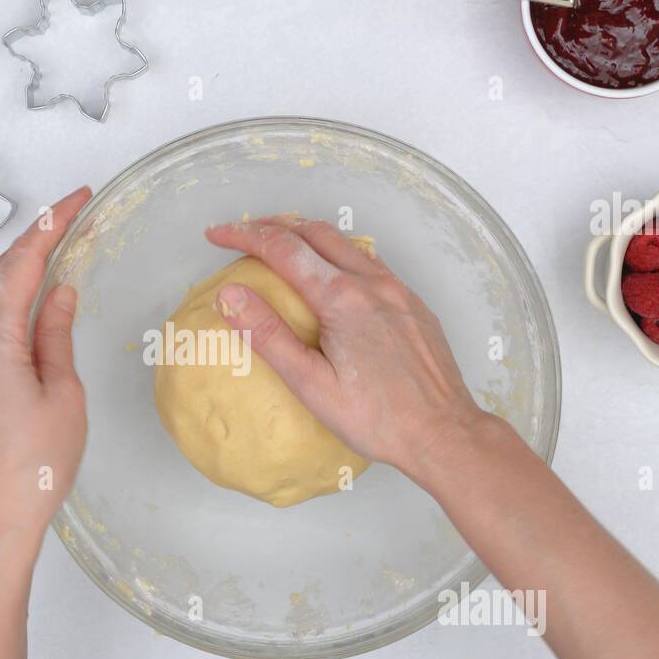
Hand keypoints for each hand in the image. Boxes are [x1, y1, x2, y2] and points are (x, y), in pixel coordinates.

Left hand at [0, 187, 91, 564]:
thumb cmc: (35, 463)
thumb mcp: (63, 392)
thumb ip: (57, 335)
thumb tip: (60, 293)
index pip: (23, 264)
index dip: (51, 225)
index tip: (77, 198)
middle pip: (3, 272)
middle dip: (39, 237)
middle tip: (75, 211)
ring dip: (26, 265)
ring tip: (63, 242)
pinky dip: (16, 295)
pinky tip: (39, 292)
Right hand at [204, 215, 497, 489]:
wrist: (444, 433)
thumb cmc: (376, 419)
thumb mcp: (311, 385)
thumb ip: (269, 336)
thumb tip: (229, 295)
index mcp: (342, 298)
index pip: (282, 249)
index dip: (243, 235)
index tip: (215, 235)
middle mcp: (373, 283)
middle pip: (314, 232)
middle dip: (272, 226)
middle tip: (240, 234)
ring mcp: (398, 291)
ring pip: (345, 243)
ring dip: (306, 236)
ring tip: (278, 246)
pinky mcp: (413, 304)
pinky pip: (369, 262)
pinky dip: (337, 254)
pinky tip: (329, 275)